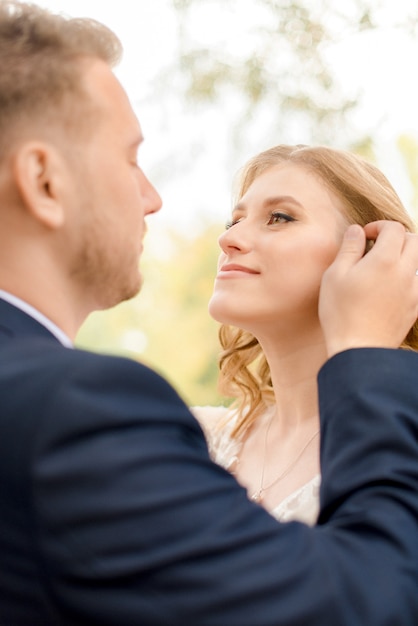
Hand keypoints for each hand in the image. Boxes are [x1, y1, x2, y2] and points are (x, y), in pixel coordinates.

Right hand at [319, 221, 417, 357]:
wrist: (359, 350)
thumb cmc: (341, 313)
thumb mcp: (334, 276)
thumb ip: (349, 248)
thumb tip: (356, 230)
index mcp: (385, 260)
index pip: (394, 228)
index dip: (379, 226)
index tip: (364, 236)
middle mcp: (405, 272)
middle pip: (415, 240)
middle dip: (398, 236)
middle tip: (378, 245)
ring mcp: (413, 291)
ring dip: (405, 256)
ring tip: (385, 266)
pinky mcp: (415, 308)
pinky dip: (409, 277)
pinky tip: (392, 286)